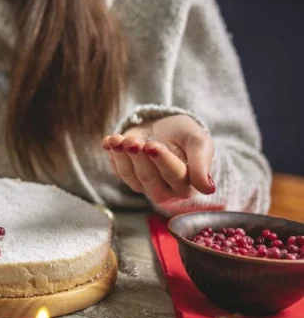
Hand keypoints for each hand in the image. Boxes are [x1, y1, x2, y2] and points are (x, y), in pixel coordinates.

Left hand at [101, 114, 215, 204]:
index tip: (152, 144)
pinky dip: (113, 154)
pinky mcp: (128, 177)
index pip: (174, 175)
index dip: (161, 160)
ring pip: (131, 176)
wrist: (164, 126)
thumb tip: (207, 188)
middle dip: (139, 157)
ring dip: (123, 155)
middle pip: (149, 178)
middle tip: (133, 141)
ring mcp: (144, 186)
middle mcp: (166, 190)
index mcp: (187, 184)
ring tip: (119, 138)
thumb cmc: (184, 135)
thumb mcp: (198, 141)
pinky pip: (118, 170)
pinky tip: (111, 140)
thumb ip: (202, 163)